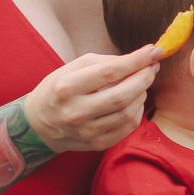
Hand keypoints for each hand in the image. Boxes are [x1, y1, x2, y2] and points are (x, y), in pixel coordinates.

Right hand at [23, 45, 162, 151]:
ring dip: (142, 94)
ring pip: (128, 112)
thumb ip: (105, 62)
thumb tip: (141, 58)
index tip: (154, 50)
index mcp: (66, 87)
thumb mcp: (72, 68)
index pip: (110, 72)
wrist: (39, 124)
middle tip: (151, 67)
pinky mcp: (96, 144)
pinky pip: (128, 127)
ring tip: (140, 83)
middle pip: (122, 95)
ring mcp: (86, 131)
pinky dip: (137, 111)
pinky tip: (134, 100)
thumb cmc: (59, 89)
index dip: (137, 60)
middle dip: (144, 78)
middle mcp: (75, 112)